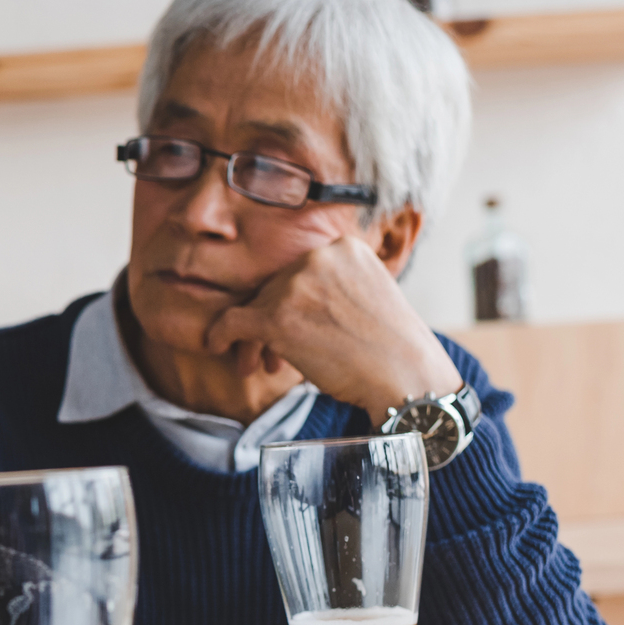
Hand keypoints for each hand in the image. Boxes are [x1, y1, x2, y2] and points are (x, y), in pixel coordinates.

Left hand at [203, 235, 461, 425]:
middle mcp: (318, 257)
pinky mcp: (277, 318)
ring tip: (261, 364)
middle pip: (276, 289)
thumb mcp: (369, 294)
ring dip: (257, 338)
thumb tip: (286, 301)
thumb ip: (332, 286)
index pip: (300, 272)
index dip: (291, 302)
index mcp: (344, 247)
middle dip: (272, 322)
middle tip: (271, 355)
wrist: (407, 378)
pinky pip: (233, 322)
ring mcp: (296, 286)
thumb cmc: (392, 347)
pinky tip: (215, 346)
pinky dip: (220, 335)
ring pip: (256, 308)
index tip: (296, 326)